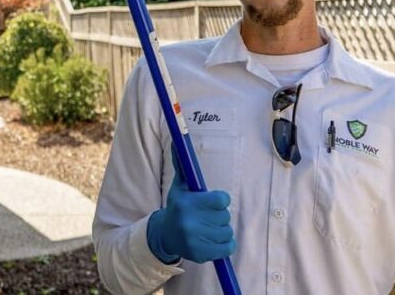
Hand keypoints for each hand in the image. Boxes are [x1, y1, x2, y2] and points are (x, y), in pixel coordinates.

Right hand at [146, 149, 236, 263]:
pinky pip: (228, 248)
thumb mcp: (180, 186)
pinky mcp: (202, 254)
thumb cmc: (178, 206)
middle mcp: (189, 221)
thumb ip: (182, 164)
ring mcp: (195, 239)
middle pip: (225, 216)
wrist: (166, 235)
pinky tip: (213, 239)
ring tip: (209, 227)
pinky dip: (225, 244)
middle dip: (219, 215)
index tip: (213, 201)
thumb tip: (177, 141)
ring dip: (222, 230)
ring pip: (228, 231)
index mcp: (186, 203)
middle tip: (207, 215)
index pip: (222, 200)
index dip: (220, 200)